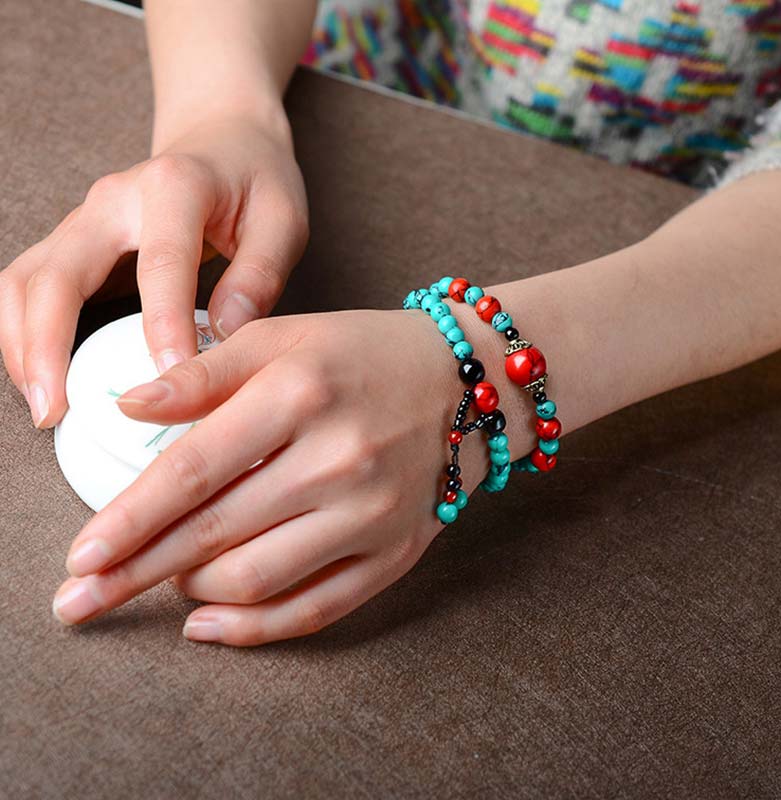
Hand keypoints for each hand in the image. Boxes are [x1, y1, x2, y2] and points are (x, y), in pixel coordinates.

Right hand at [0, 108, 308, 427]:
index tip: (169, 380)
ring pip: (27, 281)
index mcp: (175, 186)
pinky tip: (48, 378)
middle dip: (46, 345)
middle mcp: (114, 200)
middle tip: (57, 410)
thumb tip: (226, 332)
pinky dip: (29, 335)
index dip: (162, 326)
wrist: (223, 139)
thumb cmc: (257, 181)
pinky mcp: (76, 243)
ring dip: (23, 345)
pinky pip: (33, 289)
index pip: (161, 264)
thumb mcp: (283, 219)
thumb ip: (260, 274)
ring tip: (46, 407)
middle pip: (56, 272)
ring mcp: (86, 220)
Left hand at [51, 310, 496, 645]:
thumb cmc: (364, 354)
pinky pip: (316, 609)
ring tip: (162, 577)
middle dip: (135, 572)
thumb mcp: (285, 338)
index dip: (129, 518)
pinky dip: (254, 628)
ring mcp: (371, 514)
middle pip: (215, 534)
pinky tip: (207, 625)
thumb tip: (128, 406)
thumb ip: (204, 371)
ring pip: (257, 579)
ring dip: (191, 589)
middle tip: (79, 600)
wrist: (465, 384)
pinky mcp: (395, 552)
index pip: (194, 470)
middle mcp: (338, 460)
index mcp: (300, 395)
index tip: (81, 555)